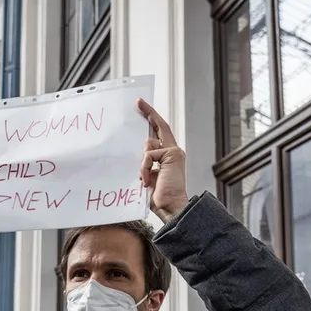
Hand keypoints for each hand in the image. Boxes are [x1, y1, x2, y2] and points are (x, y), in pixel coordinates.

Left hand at [137, 99, 188, 221]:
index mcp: (168, 156)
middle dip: (148, 112)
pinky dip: (143, 168)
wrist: (170, 207)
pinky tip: (146, 181)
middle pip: (160, 125)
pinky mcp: (172, 154)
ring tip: (143, 179)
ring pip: (148, 143)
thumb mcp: (148, 176)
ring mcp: (174, 151)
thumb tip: (137, 154)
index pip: (159, 133)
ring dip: (141, 163)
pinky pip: (148, 155)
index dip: (152, 119)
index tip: (141, 107)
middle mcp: (173, 151)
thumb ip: (145, 163)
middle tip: (138, 102)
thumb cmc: (158, 197)